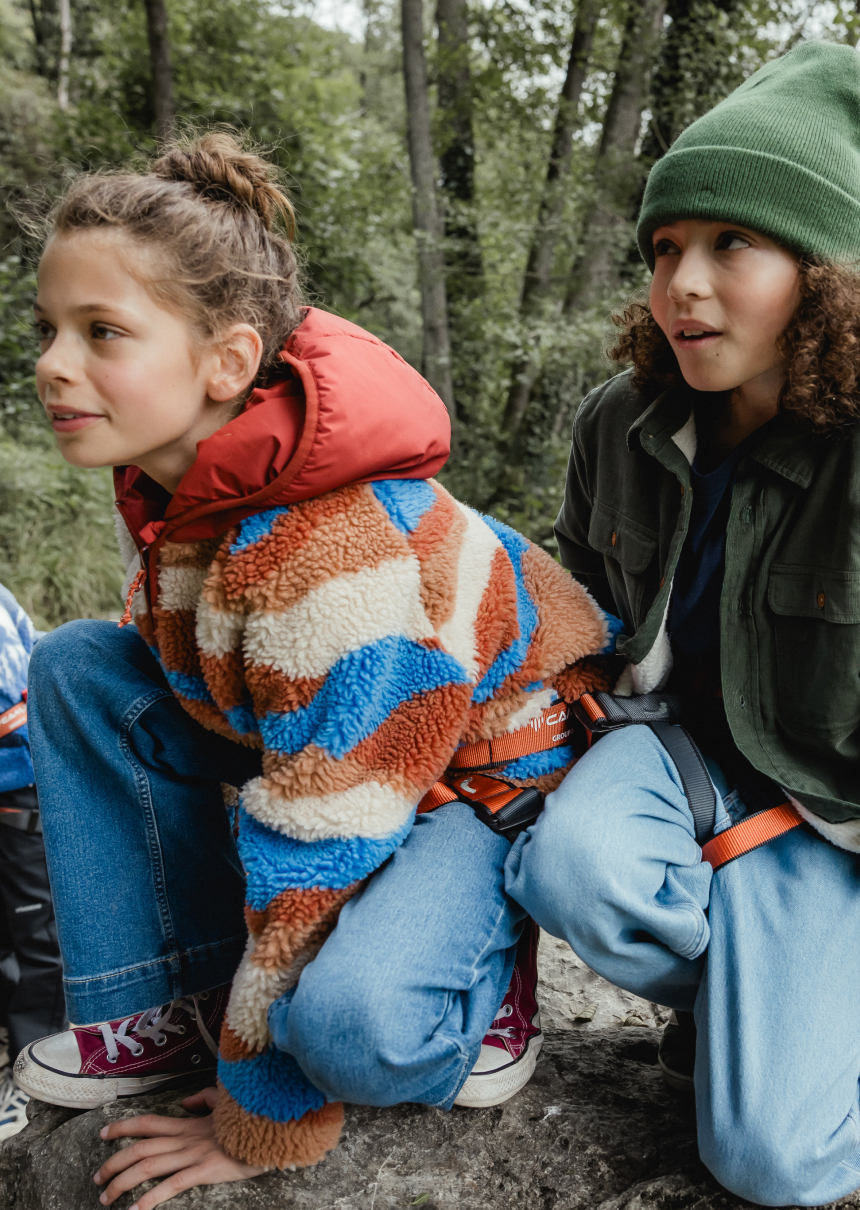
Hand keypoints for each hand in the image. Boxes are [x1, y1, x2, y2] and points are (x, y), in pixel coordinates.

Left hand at [93, 1087, 266, 1208]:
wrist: (270, 1129)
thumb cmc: (248, 1118)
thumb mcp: (225, 1103)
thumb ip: (204, 1100)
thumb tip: (186, 1102)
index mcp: (188, 1124)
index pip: (147, 1122)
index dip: (122, 1127)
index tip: (103, 1133)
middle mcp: (184, 1138)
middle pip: (139, 1148)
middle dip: (112, 1163)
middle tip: (96, 1179)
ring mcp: (193, 1155)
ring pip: (147, 1166)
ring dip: (122, 1182)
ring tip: (106, 1197)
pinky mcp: (205, 1171)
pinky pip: (172, 1185)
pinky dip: (150, 1198)